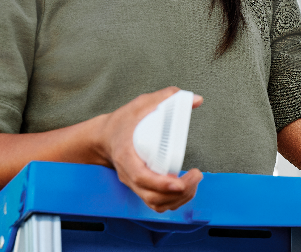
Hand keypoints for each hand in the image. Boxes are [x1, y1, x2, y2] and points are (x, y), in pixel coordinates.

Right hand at [95, 86, 203, 211]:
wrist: (105, 137)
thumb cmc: (122, 123)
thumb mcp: (141, 104)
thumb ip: (167, 97)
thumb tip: (195, 99)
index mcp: (126, 155)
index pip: (140, 176)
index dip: (160, 183)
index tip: (178, 182)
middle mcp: (129, 174)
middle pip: (152, 195)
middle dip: (178, 191)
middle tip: (196, 175)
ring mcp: (135, 183)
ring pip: (155, 203)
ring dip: (178, 198)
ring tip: (194, 181)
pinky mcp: (141, 187)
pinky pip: (156, 203)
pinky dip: (173, 201)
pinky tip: (186, 189)